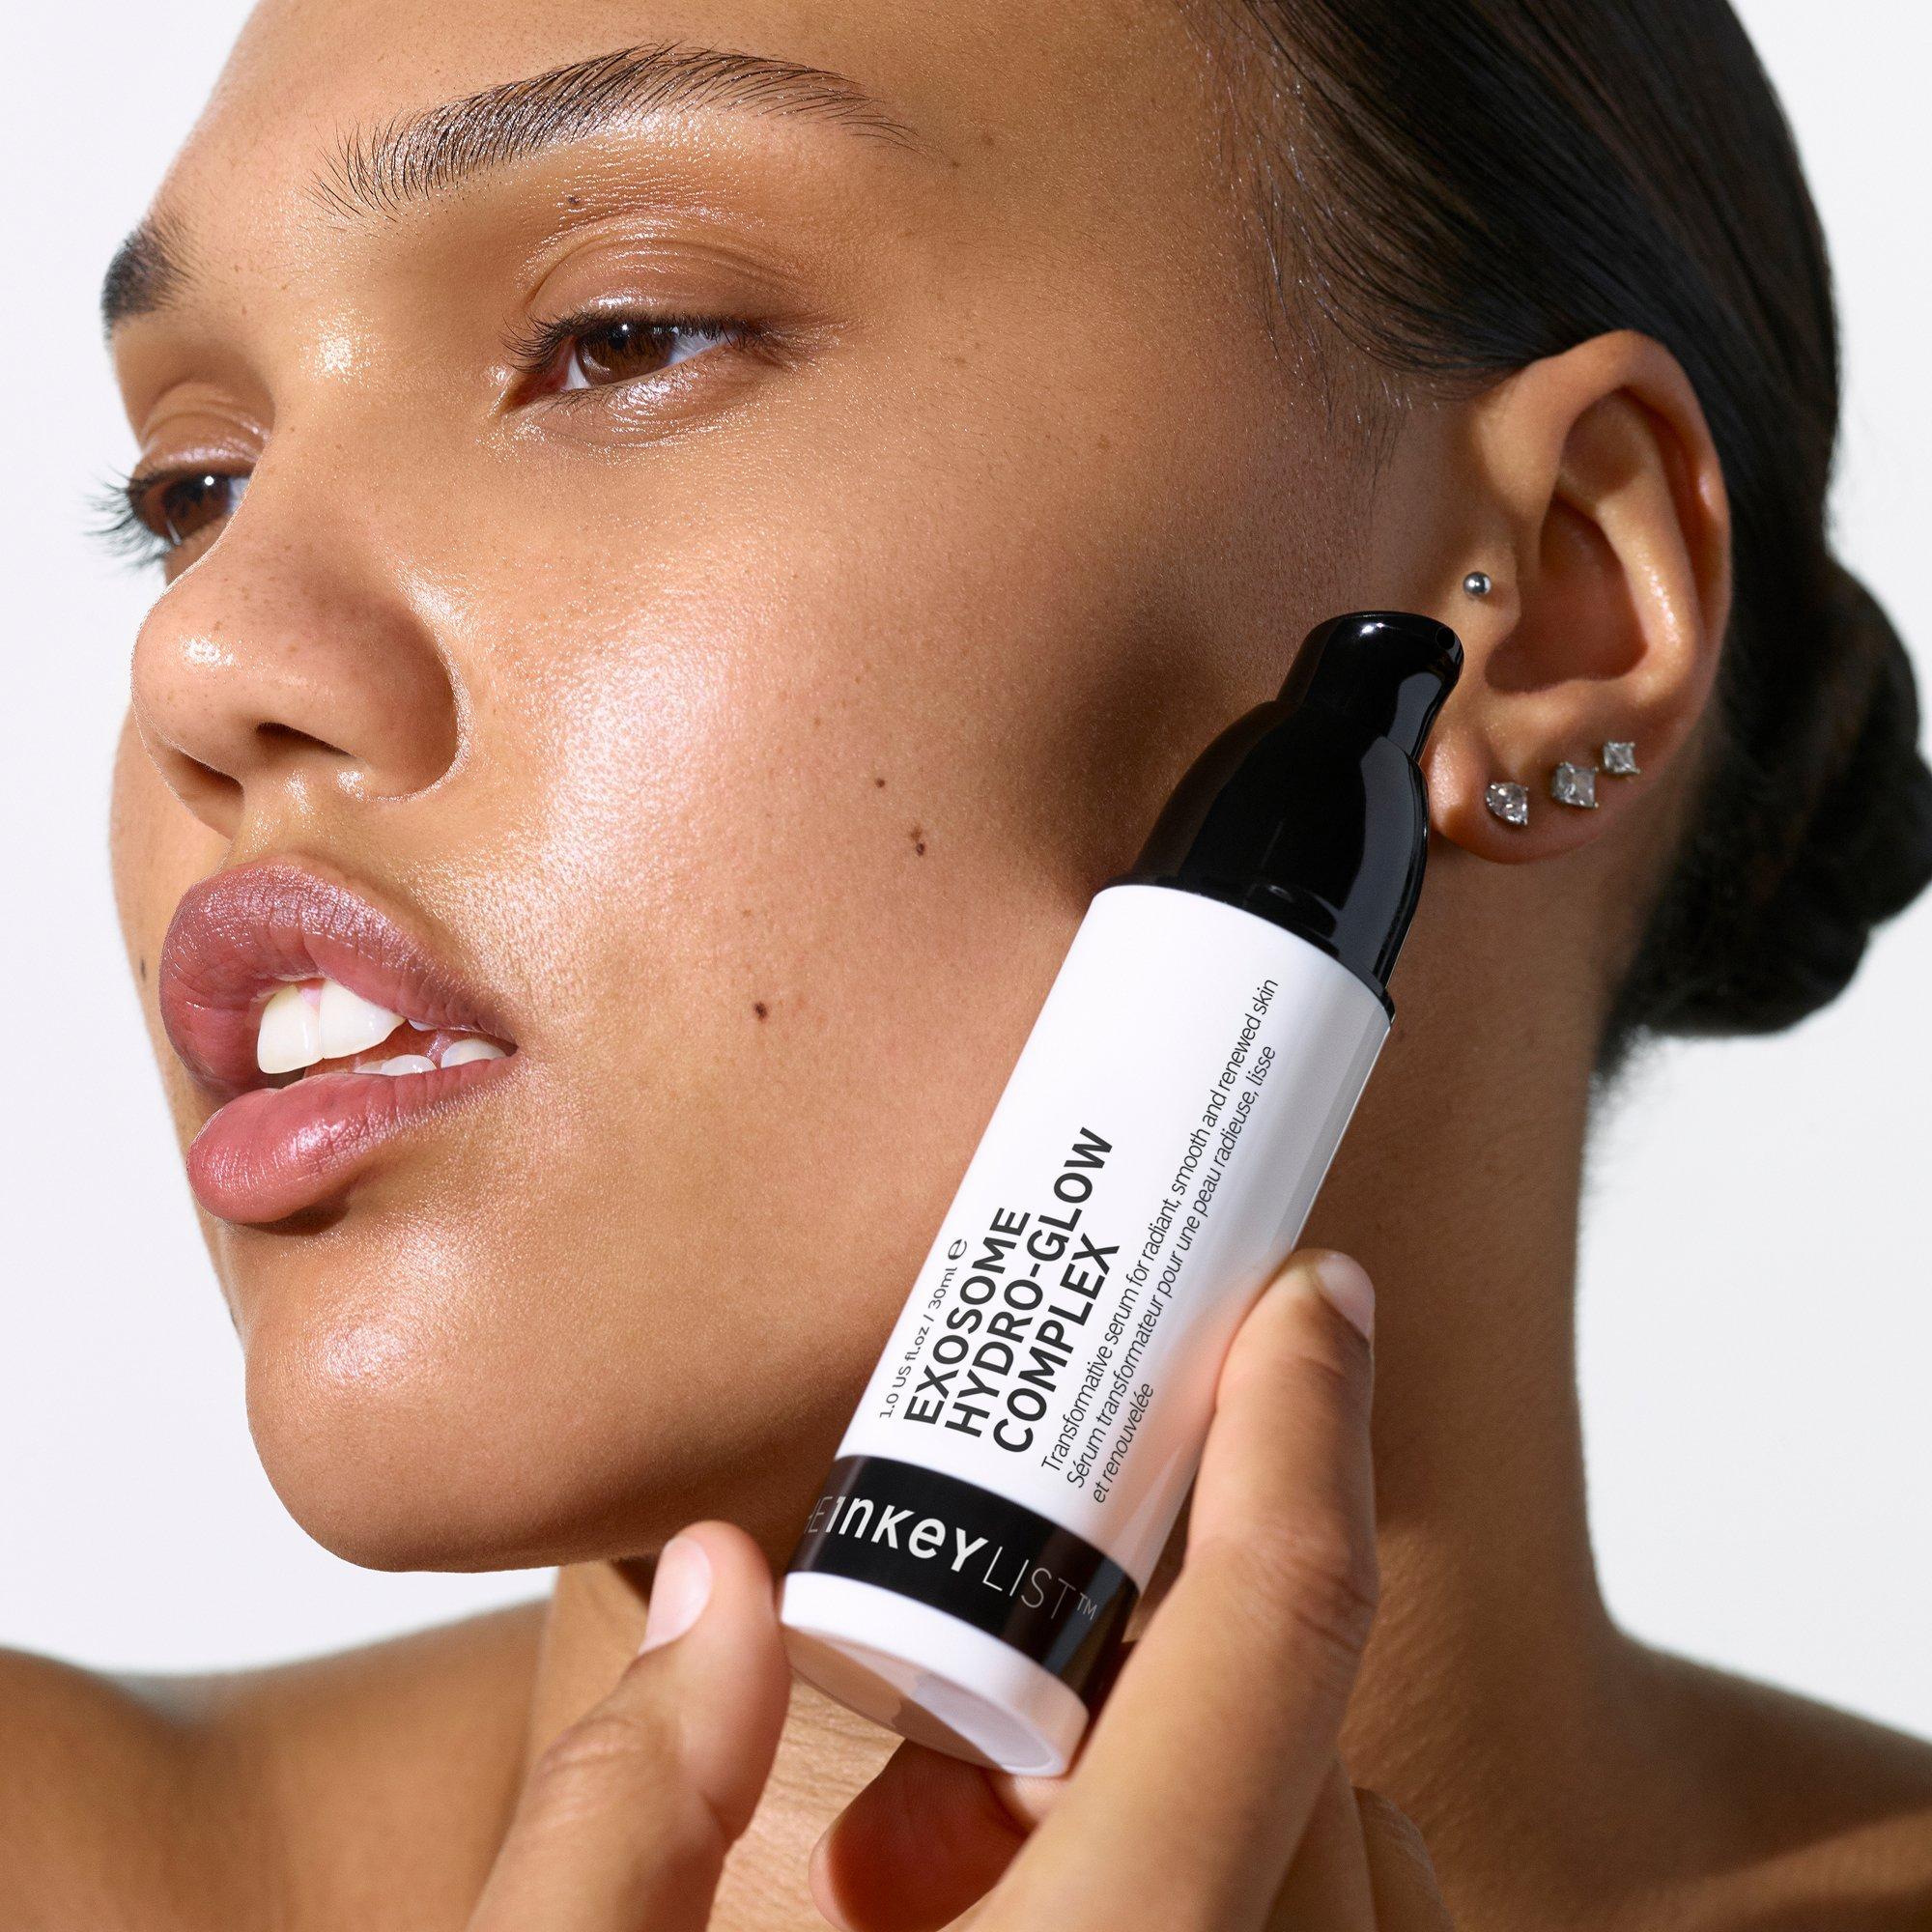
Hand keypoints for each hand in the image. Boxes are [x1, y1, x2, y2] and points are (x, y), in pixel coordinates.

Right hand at [466, 1250, 1448, 1929]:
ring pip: (1363, 1875)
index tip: (1308, 1300)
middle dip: (1212, 1631)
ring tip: (992, 1820)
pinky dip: (1261, 1891)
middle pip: (1320, 1763)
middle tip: (1061, 1589)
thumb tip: (720, 1590)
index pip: (1259, 1657)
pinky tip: (1040, 1906)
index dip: (1297, 1435)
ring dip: (1237, 1781)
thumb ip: (608, 1821)